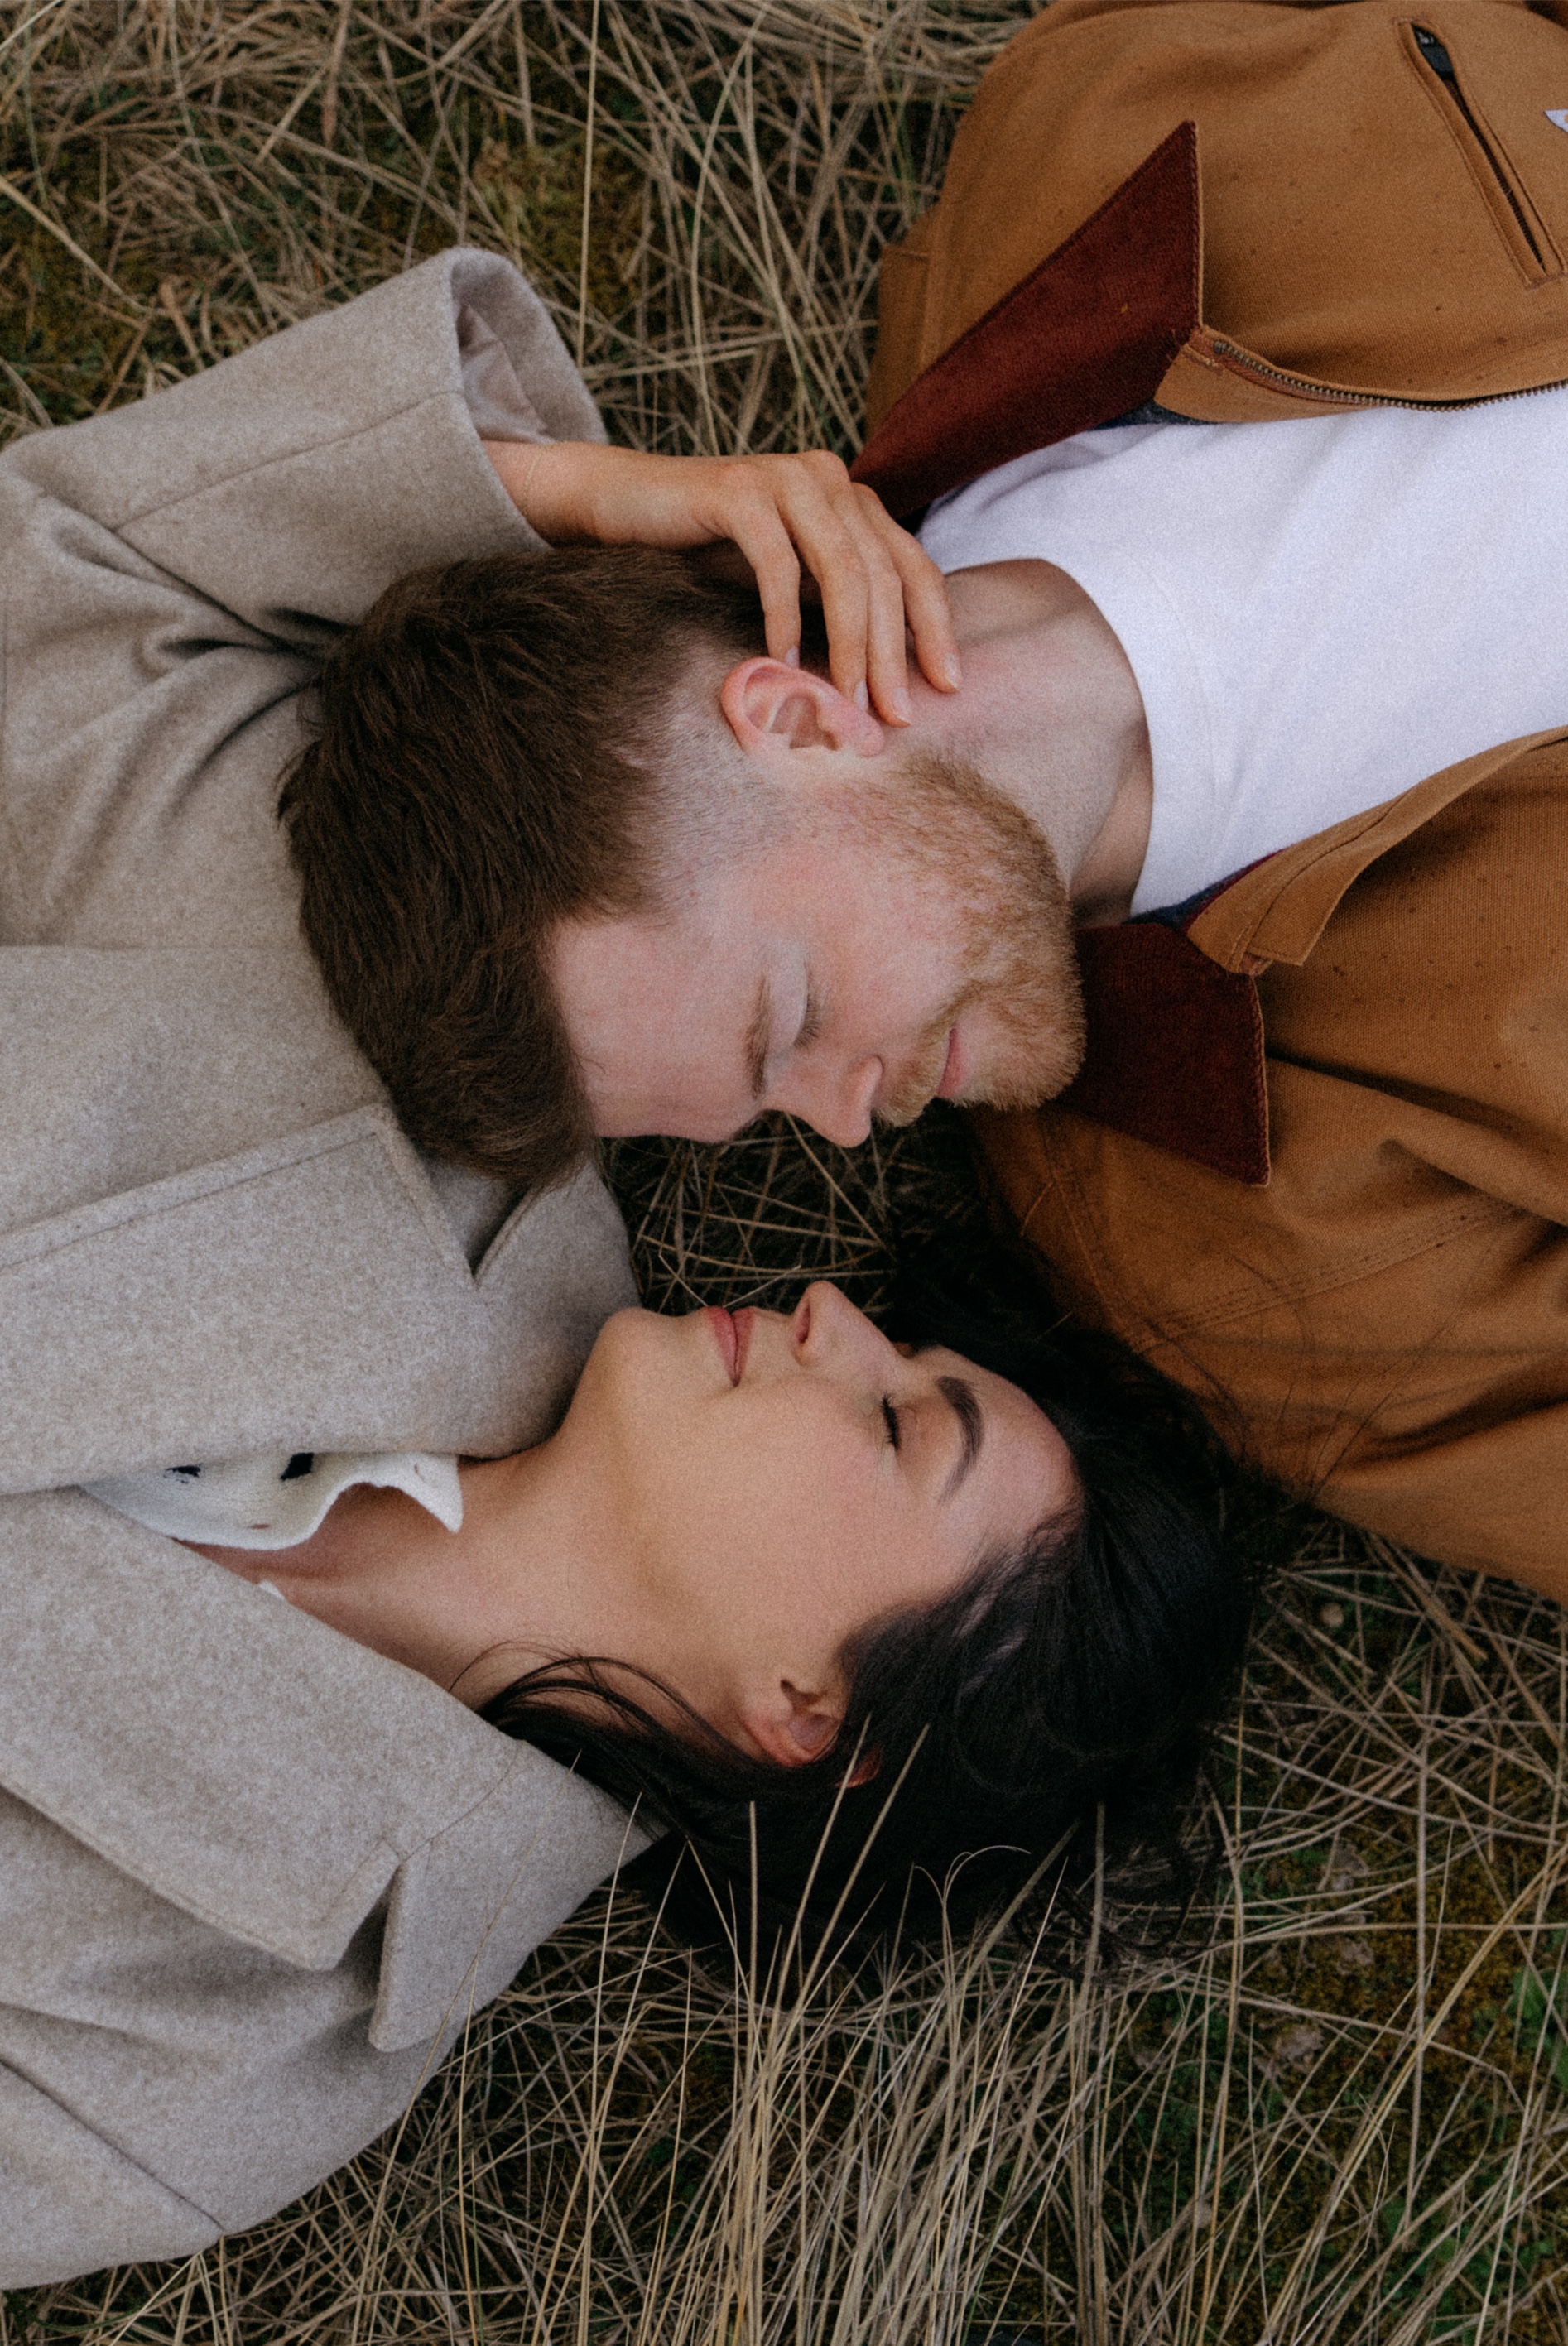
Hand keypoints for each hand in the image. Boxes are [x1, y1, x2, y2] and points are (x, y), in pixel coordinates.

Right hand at [483, 439, 959, 725]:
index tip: (948, 687)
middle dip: (893, 651)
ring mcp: (786, 477)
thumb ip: (833, 606)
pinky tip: (785, 660)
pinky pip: (777, 561)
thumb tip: (883, 685)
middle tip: (893, 714)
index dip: (934, 628)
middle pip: (883, 573)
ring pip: (841, 567)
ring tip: (845, 700)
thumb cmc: (708, 554)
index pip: (913, 566)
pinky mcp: (739, 489)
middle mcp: (830, 479)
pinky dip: (784, 616)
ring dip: (849, 641)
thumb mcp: (788, 581)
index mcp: (853, 499)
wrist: (624, 505)